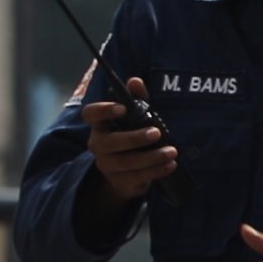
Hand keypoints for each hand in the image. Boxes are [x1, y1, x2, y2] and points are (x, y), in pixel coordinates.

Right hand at [87, 78, 179, 203]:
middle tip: (156, 132)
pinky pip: (137, 177)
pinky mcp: (119, 181)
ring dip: (151, 157)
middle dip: (134, 138)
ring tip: (171, 152)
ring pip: (126, 162)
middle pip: (110, 142)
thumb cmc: (129, 137)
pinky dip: (156, 170)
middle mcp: (97, 144)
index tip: (123, 109)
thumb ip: (136, 99)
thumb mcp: (135, 117)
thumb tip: (135, 80)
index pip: (91, 114)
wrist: (124, 174)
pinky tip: (170, 165)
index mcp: (99, 125)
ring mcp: (107, 164)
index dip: (104, 111)